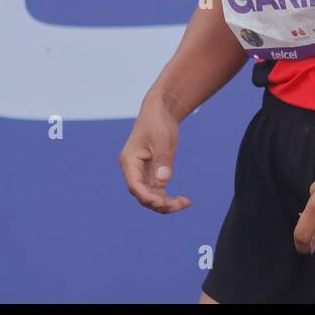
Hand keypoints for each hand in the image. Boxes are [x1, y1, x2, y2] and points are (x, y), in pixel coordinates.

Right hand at [119, 93, 190, 213]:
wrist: (160, 110)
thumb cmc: (158, 122)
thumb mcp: (162, 140)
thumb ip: (162, 161)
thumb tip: (163, 182)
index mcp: (129, 161)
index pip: (135, 186)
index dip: (147, 197)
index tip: (163, 202)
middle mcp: (133, 170)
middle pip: (143, 195)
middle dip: (160, 203)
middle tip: (180, 204)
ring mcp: (142, 173)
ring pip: (151, 196)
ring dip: (166, 203)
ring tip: (184, 203)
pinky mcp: (152, 173)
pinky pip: (158, 191)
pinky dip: (168, 197)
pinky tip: (183, 200)